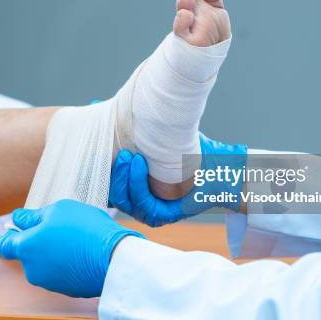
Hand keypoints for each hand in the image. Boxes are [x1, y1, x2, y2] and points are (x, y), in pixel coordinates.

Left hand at [0, 199, 143, 297]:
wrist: (114, 257)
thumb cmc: (85, 228)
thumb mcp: (58, 210)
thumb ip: (33, 216)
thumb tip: (17, 219)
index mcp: (26, 248)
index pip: (5, 245)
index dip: (12, 234)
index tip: (25, 226)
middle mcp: (33, 269)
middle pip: (28, 253)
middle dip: (39, 241)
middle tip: (60, 227)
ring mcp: (50, 282)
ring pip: (46, 263)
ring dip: (55, 251)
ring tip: (77, 239)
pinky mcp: (67, 290)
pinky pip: (62, 272)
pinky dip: (68, 263)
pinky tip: (84, 252)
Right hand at [109, 133, 246, 226]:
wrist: (222, 165)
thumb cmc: (190, 147)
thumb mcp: (156, 132)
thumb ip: (130, 122)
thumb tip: (97, 103)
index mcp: (131, 183)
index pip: (106, 177)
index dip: (98, 161)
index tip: (99, 145)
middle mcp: (137, 198)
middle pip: (111, 190)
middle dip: (113, 170)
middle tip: (120, 150)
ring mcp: (148, 209)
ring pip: (122, 199)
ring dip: (124, 177)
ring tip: (132, 156)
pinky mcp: (161, 216)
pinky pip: (142, 205)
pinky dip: (138, 185)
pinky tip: (141, 164)